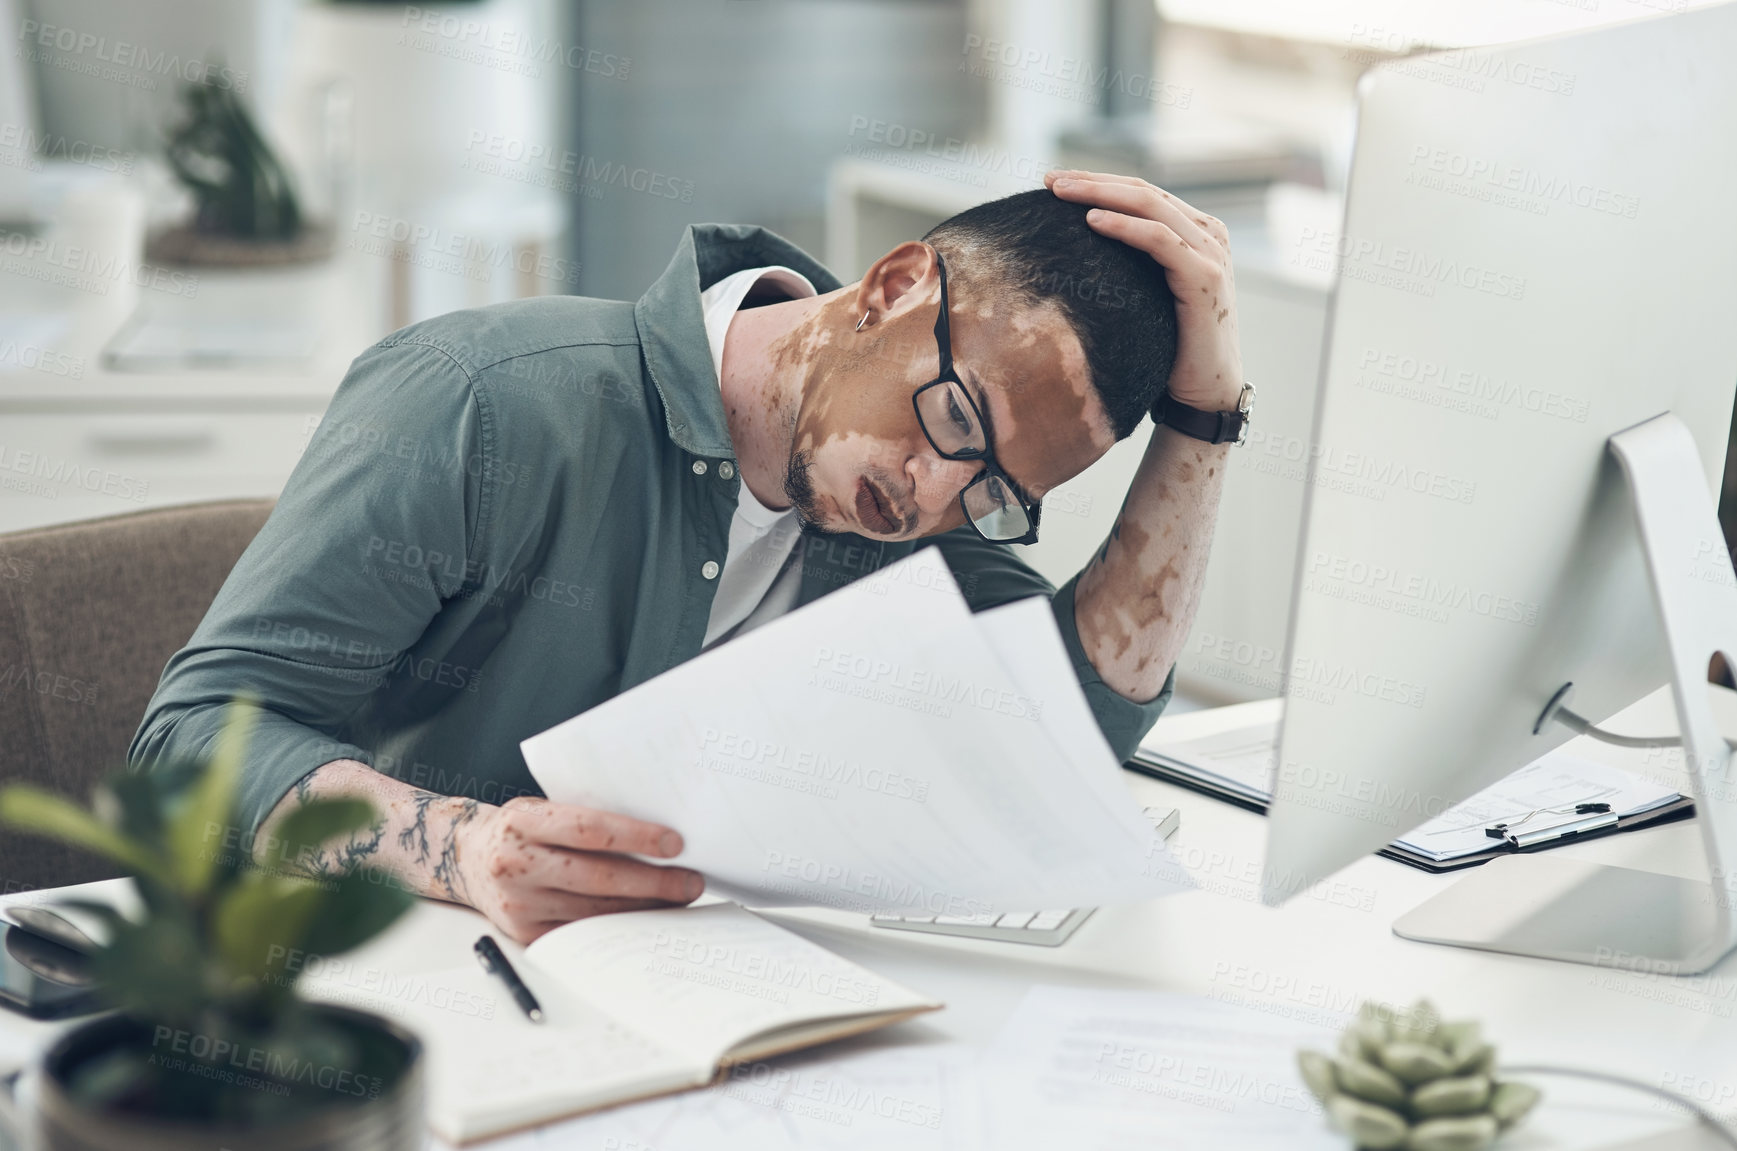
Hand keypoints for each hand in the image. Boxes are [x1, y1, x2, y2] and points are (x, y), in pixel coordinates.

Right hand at [455, 797, 703, 942]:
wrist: (467, 859)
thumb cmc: (521, 829)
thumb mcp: (541, 808)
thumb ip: (583, 817)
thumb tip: (654, 835)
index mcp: (523, 823)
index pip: (588, 829)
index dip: (635, 837)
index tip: (674, 843)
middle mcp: (516, 864)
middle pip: (598, 877)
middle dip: (653, 882)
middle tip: (691, 882)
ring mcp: (519, 903)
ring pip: (595, 910)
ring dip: (644, 907)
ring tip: (678, 900)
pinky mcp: (525, 932)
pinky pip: (582, 931)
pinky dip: (619, 926)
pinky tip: (645, 918)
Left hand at [1044, 169, 1243, 412]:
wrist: (1204, 393)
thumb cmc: (1170, 348)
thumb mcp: (1148, 295)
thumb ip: (1132, 265)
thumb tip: (1078, 250)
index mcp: (1197, 233)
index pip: (1143, 193)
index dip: (1099, 182)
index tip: (1054, 181)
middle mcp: (1209, 235)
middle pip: (1144, 192)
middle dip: (1093, 181)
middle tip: (1049, 179)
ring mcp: (1210, 253)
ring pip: (1150, 206)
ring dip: (1101, 194)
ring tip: (1060, 192)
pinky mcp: (1205, 277)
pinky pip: (1160, 239)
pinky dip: (1125, 227)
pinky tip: (1092, 221)